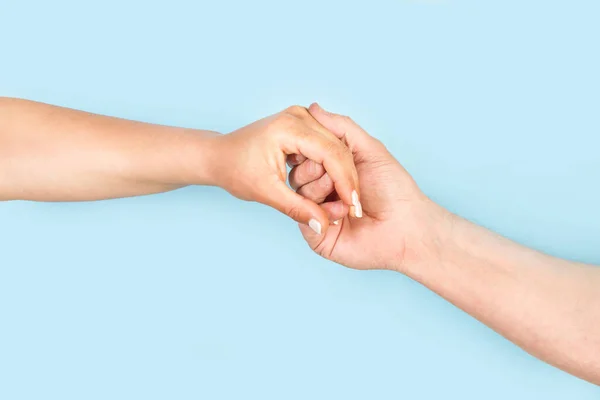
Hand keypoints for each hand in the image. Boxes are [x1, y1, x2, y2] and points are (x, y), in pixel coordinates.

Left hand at [209, 105, 361, 234]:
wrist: (220, 155)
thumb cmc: (235, 169)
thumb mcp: (265, 192)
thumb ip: (296, 208)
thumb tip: (323, 225)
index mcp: (289, 127)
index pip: (330, 153)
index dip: (345, 182)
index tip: (353, 207)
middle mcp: (299, 116)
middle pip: (338, 148)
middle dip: (347, 179)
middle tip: (352, 208)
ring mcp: (302, 117)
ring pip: (337, 146)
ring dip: (341, 174)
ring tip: (342, 201)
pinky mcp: (304, 125)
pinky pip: (328, 145)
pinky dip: (332, 167)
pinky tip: (332, 188)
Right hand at [291, 104, 448, 270]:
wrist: (407, 227)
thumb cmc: (394, 190)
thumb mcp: (369, 149)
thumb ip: (341, 127)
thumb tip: (314, 108)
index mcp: (332, 171)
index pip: (305, 154)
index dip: (311, 150)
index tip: (323, 151)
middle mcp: (322, 191)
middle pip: (296, 173)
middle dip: (319, 171)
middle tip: (338, 178)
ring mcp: (318, 213)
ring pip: (298, 194)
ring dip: (324, 191)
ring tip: (347, 198)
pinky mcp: (317, 235)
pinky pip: (304, 218)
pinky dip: (325, 212)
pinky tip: (344, 214)